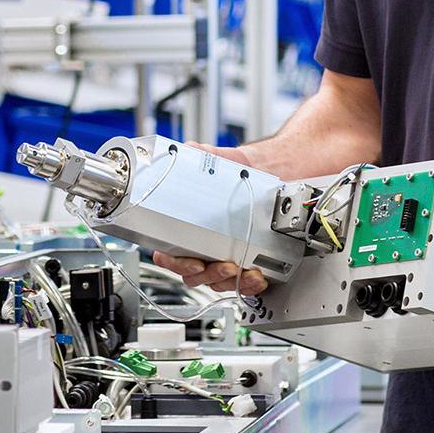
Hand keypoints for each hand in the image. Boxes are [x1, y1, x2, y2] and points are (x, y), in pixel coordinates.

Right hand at [152, 143, 269, 295]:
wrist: (266, 176)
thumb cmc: (236, 173)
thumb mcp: (216, 159)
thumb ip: (198, 153)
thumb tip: (188, 149)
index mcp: (182, 229)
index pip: (167, 254)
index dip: (173, 262)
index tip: (188, 261)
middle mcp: (198, 248)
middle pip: (192, 274)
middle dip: (206, 274)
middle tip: (221, 265)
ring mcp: (218, 258)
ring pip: (214, 282)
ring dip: (227, 281)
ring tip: (241, 270)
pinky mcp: (241, 263)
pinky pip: (239, 283)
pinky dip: (248, 284)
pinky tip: (256, 276)